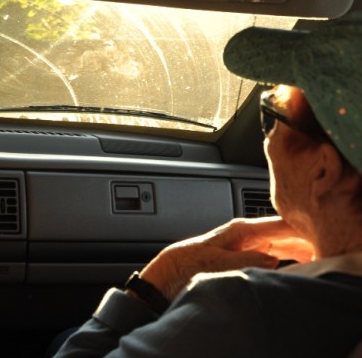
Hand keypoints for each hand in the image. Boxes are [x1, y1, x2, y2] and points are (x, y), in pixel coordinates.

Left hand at [139, 217, 314, 300]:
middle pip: (285, 231)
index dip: (303, 228)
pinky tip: (297, 261)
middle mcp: (247, 232)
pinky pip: (273, 251)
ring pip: (281, 241)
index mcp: (242, 229)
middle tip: (323, 247)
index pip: (280, 224)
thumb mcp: (219, 262)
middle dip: (305, 237)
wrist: (172, 270)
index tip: (319, 234)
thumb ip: (248, 260)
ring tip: (315, 254)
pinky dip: (288, 255)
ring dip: (298, 247)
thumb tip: (274, 260)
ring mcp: (247, 242)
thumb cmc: (189, 262)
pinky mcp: (245, 252)